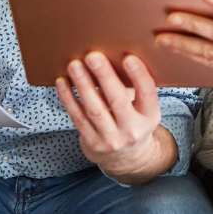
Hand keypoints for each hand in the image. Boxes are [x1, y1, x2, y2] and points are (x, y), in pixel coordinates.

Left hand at [55, 52, 175, 182]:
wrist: (126, 158)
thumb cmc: (133, 120)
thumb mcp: (143, 109)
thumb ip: (135, 88)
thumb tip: (114, 55)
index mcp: (150, 116)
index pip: (147, 94)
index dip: (139, 75)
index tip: (128, 57)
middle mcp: (132, 130)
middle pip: (118, 101)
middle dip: (104, 76)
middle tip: (92, 56)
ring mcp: (111, 139)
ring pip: (95, 109)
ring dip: (83, 85)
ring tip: (74, 65)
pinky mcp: (92, 143)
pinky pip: (78, 118)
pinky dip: (69, 99)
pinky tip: (62, 82)